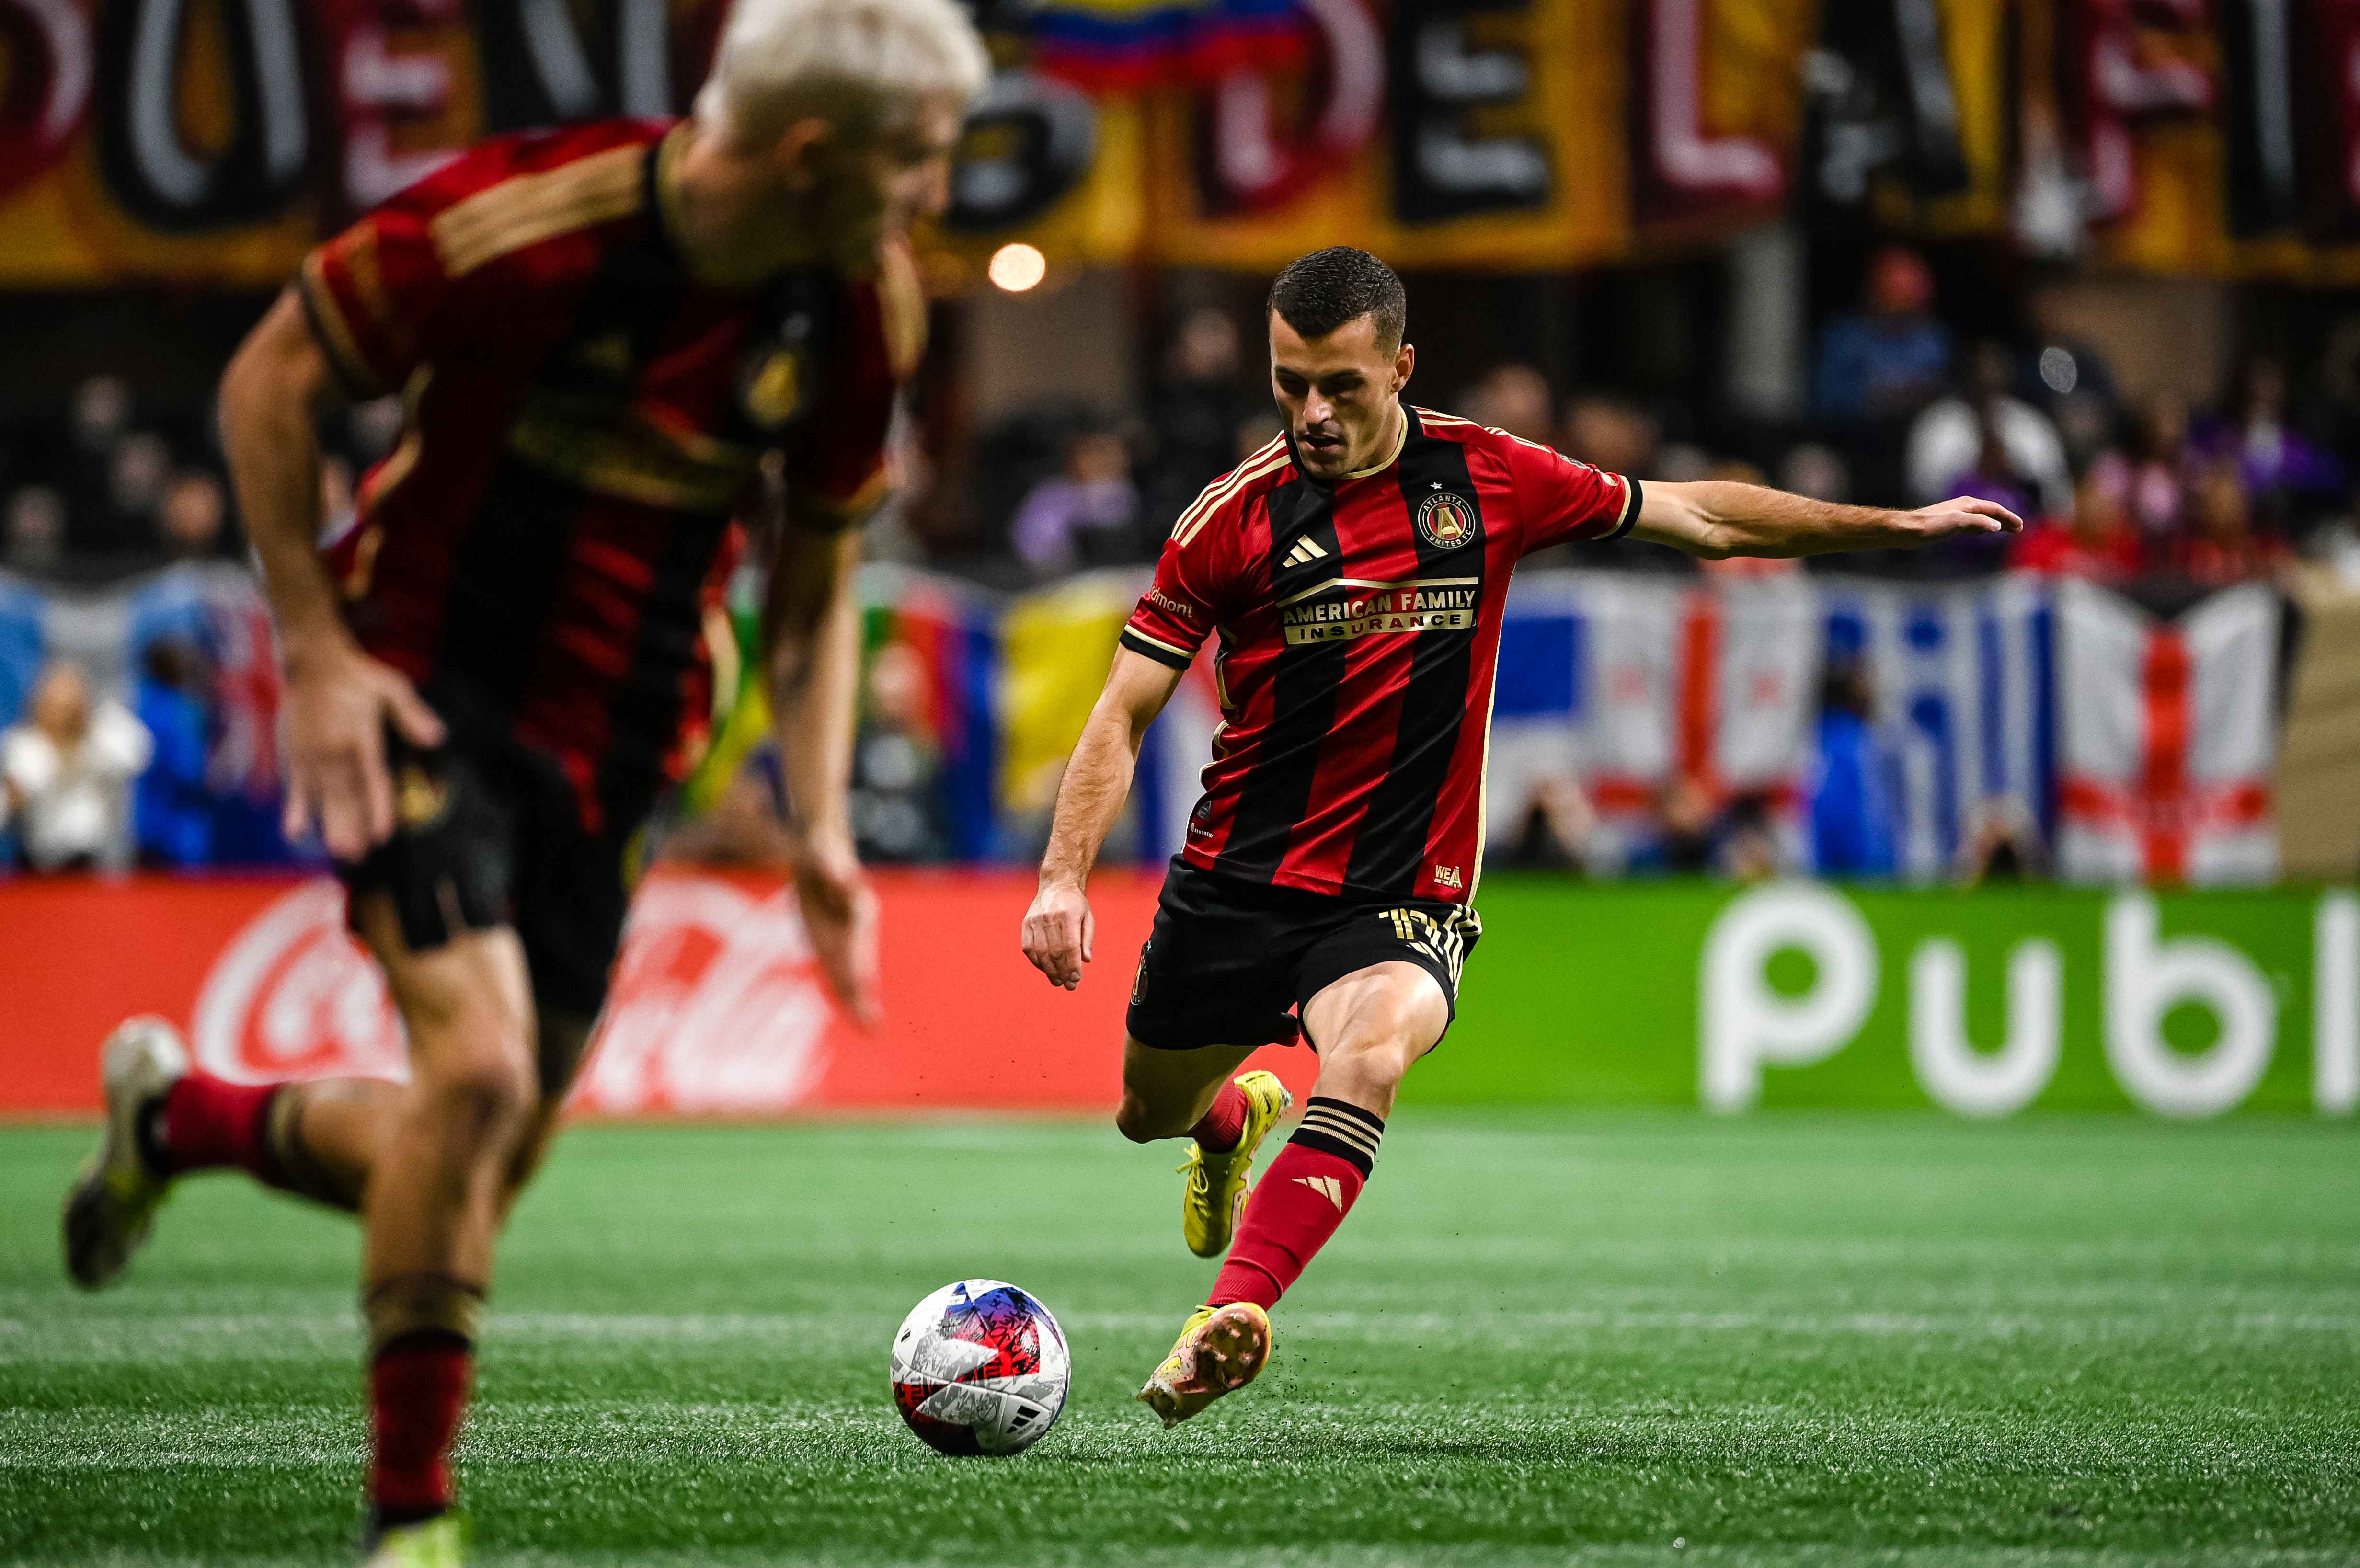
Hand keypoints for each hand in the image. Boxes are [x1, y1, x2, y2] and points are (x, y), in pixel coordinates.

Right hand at [280, 636, 444, 861]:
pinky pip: (295, 787)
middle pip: (347, 796)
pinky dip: (295, 810)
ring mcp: (311, 754)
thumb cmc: (357, 677)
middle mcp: (334, 750)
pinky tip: (295, 832)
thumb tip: (437, 737)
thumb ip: (412, 714)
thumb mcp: (392, 687)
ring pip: (322, 797)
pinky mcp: (293, 755)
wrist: (313, 662)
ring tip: (337, 851)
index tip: (383, 834)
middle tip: (358, 856)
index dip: (378, 809)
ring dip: (329, 825)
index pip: (373, 780)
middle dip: (352, 827)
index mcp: (359, 737)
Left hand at [793, 834, 880, 1027]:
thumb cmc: (820, 848)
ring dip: (859, 999)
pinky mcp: (832, 939)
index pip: (858, 943)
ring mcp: (848, 935)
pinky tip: (851, 1007)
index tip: (862, 989)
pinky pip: (839, 968)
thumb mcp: (822, 853)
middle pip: (861, 964)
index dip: (859, 967)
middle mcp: (858, 926)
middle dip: (865, 995)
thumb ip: (834, 870)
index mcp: (859, 908)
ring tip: (870, 1027)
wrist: (819, 847)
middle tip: (873, 1026)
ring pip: (853, 972)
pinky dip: (845, 988)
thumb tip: (846, 879)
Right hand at [1021, 878, 1093, 990]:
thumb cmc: (1075, 903)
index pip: (1070, 946)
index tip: (1077, 979)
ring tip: (1057, 981)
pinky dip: (1036, 962)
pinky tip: (1045, 969)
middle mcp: (1050, 917)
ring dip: (1049, 971)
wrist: (1056, 883)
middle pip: (1055, 952)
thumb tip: (1086, 961)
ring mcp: (1036, 920)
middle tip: (1068, 985)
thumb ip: (1087, 939)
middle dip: (1062, 972)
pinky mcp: (1026, 923)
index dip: (1072, 965)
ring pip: (1041, 952)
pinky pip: (1029, 948)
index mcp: (1069, 914)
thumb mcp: (1088, 917)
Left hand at [1904, 495, 2023, 542]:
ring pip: (1981, 519)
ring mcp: (1956, 516)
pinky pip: (1971, 525)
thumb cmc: (1930, 525)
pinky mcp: (1949, 525)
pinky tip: (1981, 533)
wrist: (1907, 530)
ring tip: (2005, 531)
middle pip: (1990, 512)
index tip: (2020, 526)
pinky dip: (1981, 528)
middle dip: (2005, 520)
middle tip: (2018, 529)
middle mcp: (1963, 507)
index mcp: (1968, 504)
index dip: (2009, 517)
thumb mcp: (1957, 522)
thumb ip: (1978, 523)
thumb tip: (1997, 526)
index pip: (1995, 509)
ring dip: (1994, 524)